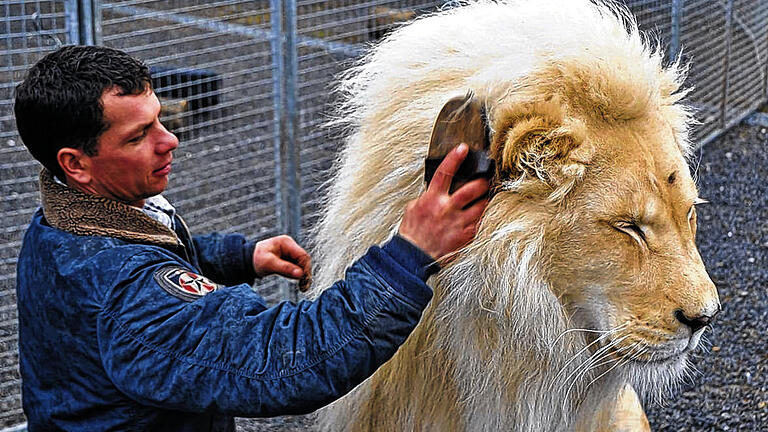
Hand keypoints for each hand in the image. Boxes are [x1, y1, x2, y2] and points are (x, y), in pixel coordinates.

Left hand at [252, 235, 311, 291]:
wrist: (249, 260)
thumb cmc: (257, 258)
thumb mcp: (269, 263)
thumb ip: (285, 268)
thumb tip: (301, 274)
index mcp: (286, 243)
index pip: (302, 255)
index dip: (305, 268)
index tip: (303, 279)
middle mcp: (290, 247)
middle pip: (304, 260)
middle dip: (305, 273)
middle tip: (304, 287)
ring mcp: (290, 254)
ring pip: (303, 265)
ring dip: (303, 276)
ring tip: (303, 288)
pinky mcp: (289, 261)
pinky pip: (298, 269)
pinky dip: (299, 277)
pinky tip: (300, 285)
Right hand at [399, 143, 489, 259]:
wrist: (414, 255)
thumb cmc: (413, 232)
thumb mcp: (414, 207)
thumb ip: (427, 196)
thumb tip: (435, 188)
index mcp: (432, 199)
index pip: (445, 173)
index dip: (454, 158)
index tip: (463, 148)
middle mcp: (447, 209)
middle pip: (473, 189)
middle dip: (483, 182)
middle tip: (485, 179)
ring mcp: (458, 223)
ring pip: (482, 205)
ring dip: (485, 199)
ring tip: (486, 197)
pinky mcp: (466, 236)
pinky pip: (480, 222)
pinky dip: (482, 217)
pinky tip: (480, 214)